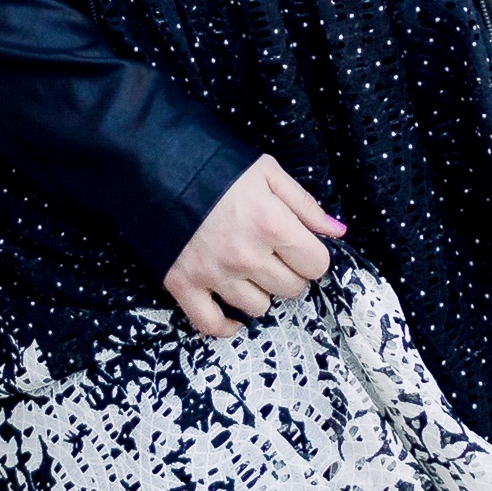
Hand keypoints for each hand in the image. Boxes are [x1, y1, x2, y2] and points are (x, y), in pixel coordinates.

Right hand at [161, 156, 344, 340]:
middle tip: (273, 255)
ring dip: (259, 293)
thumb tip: (338, 232)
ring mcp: (214, 274)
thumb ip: (305, 204)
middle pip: (291, 288)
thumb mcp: (267, 172)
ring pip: (259, 308)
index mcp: (272, 224)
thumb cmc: (216, 165)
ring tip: (248, 271)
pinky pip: (212, 325)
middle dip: (288, 273)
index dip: (311, 255)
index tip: (298, 246)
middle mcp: (247, 256)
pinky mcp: (184, 285)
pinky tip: (233, 312)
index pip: (316, 265)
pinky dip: (226, 324)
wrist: (153, 165)